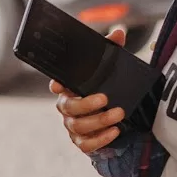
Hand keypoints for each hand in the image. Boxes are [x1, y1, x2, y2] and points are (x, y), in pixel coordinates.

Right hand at [53, 26, 126, 155]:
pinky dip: (100, 139)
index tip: (60, 84)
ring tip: (119, 114)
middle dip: (86, 104)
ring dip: (99, 121)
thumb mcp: (110, 68)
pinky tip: (115, 131)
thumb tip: (118, 32)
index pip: (57, 85)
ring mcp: (73, 125)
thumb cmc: (106, 89)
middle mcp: (68, 107)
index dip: (57, 85)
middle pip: (68, 108)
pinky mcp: (82, 140)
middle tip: (105, 99)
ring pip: (78, 126)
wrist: (115, 117)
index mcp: (70, 88)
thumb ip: (112, 50)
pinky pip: (85, 144)